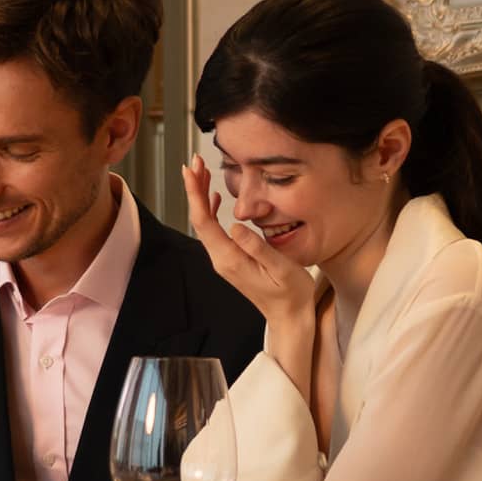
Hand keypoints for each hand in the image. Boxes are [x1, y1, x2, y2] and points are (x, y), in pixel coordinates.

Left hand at [181, 155, 315, 329]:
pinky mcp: (231, 260)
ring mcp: (224, 261)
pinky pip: (214, 232)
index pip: (204, 221)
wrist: (289, 317)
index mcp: (230, 259)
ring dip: (202, 197)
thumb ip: (257, 247)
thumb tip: (235, 225)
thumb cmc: (290, 294)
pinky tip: (216, 199)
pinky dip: (212, 211)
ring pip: (205, 224)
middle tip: (195, 162)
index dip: (195, 194)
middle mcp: (221, 260)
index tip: (191, 171)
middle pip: (200, 220)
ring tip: (203, 173)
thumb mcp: (280, 268)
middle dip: (195, 189)